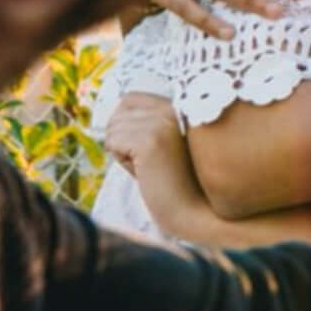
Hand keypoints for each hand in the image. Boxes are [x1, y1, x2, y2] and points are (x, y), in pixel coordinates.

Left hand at [102, 93, 234, 245]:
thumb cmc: (180, 182)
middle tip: (150, 161)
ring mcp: (163, 121)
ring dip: (124, 151)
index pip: (130, 99)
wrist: (198, 211)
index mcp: (183, 103)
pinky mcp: (150, 140)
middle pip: (118, 111)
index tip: (146, 150)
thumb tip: (112, 113)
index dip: (127, 123)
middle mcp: (175, 106)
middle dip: (124, 137)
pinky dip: (122, 161)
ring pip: (113, 127)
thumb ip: (148, 121)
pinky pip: (112, 142)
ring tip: (152, 167)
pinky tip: (146, 172)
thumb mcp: (167, 142)